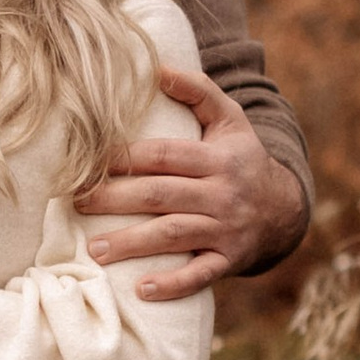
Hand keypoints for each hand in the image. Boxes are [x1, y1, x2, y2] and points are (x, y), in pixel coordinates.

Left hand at [74, 65, 310, 297]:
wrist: (284, 208)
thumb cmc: (241, 159)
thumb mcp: (230, 120)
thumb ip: (198, 91)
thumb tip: (157, 69)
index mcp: (216, 158)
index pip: (164, 155)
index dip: (125, 158)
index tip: (88, 162)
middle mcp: (221, 193)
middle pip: (161, 195)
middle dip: (115, 199)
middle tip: (76, 203)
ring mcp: (225, 229)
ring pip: (174, 235)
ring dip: (133, 243)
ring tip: (94, 249)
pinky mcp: (229, 260)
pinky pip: (200, 275)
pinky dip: (173, 285)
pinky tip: (141, 290)